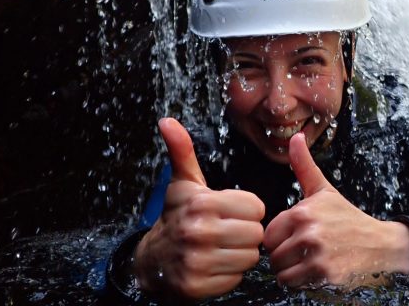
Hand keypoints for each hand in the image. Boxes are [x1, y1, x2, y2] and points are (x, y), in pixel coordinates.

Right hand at [133, 118, 264, 298]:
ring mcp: (197, 262)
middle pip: (256, 233)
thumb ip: (182, 151)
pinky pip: (237, 279)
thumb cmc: (176, 216)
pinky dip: (230, 274)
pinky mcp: (198, 287)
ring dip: (240, 254)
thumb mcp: (182, 183)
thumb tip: (167, 121)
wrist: (152, 260)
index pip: (256, 207)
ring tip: (223, 247)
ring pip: (249, 258)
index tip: (231, 211)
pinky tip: (215, 265)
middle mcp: (199, 232)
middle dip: (247, 232)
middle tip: (229, 231)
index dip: (248, 209)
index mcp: (202, 204)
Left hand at [263, 132, 408, 287]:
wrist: (380, 244)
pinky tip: (318, 271)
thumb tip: (295, 137)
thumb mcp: (324, 191)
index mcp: (303, 212)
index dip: (280, 238)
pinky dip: (303, 282)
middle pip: (274, 256)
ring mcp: (317, 256)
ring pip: (282, 273)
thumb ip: (303, 166)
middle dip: (285, 256)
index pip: (269, 235)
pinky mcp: (325, 276)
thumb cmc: (347, 218)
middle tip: (305, 251)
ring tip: (311, 261)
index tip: (297, 236)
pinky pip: (295, 285)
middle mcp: (309, 233)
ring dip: (292, 271)